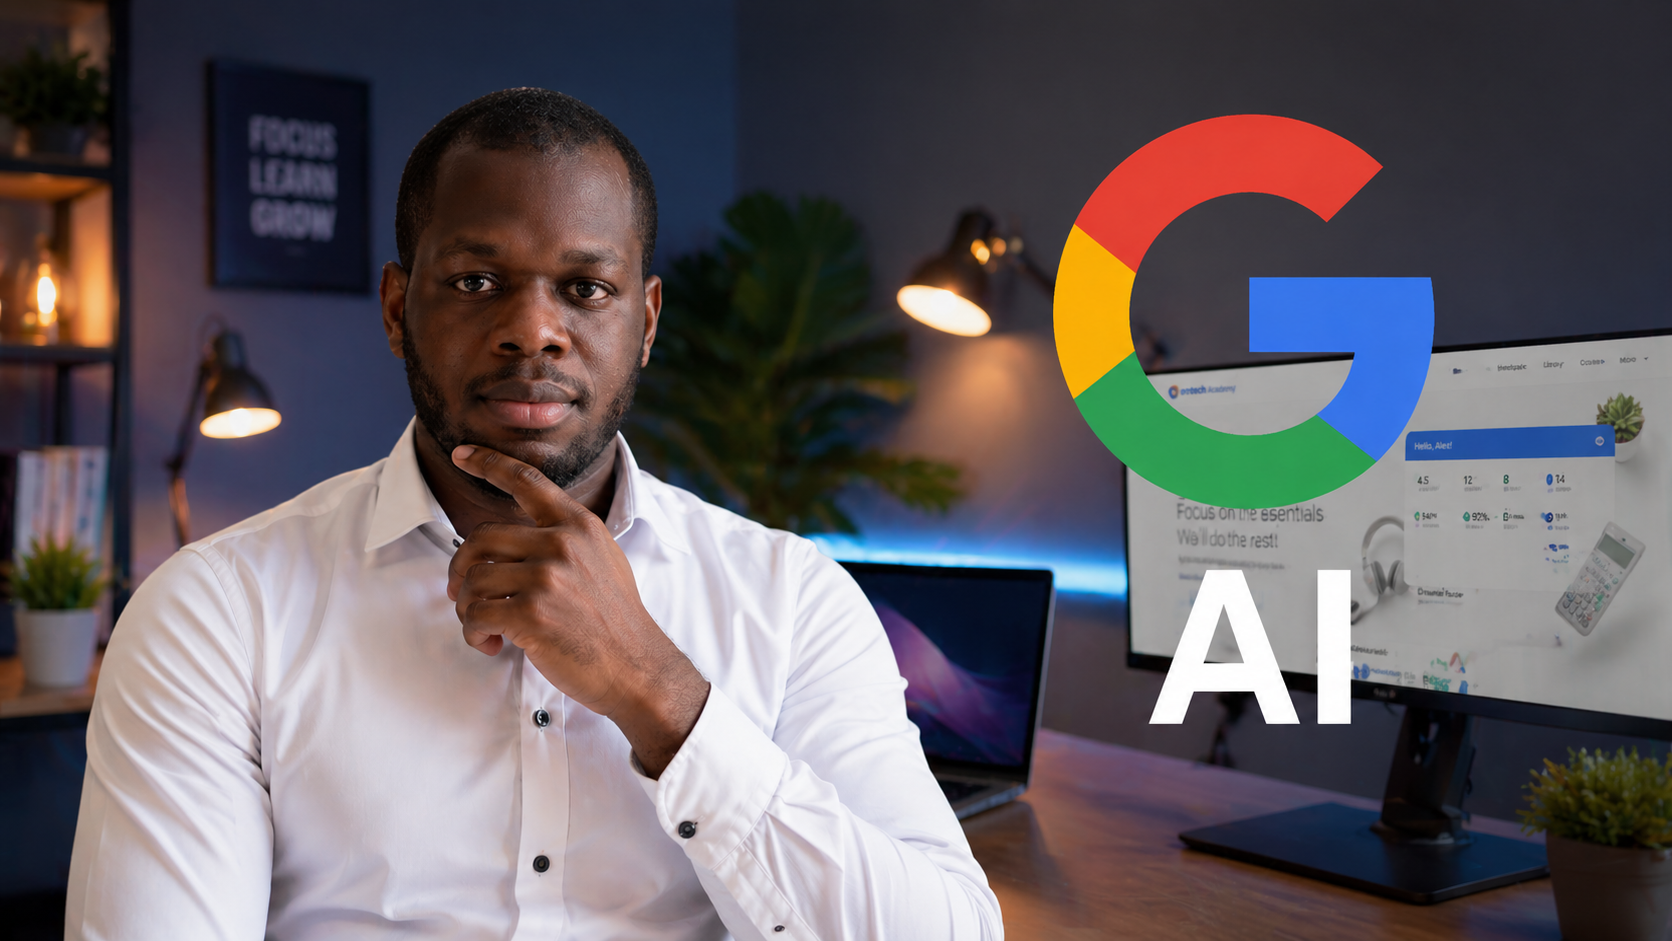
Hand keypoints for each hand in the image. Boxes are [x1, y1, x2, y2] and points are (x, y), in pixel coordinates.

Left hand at [446, 444, 708, 776]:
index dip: (488, 463)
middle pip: (479, 539)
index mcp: (578, 525)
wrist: (637, 667)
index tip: (461, 453)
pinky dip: (474, 634)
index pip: (526, 480)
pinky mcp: (531, 614)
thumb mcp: (600, 560)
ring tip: (487, 627)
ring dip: (468, 609)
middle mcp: (561, 543)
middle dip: (461, 571)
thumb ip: (562, 540)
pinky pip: (476, 615)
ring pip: (472, 580)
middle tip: (462, 596)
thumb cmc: (614, 620)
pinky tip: (493, 644)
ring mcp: (546, 577)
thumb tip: (510, 541)